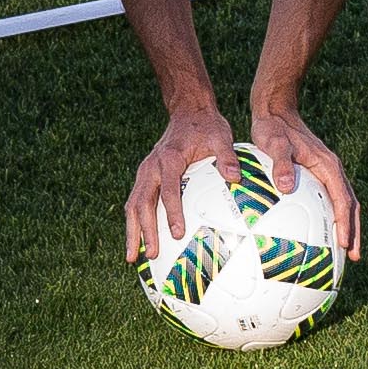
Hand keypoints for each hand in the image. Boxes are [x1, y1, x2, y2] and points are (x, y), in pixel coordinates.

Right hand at [125, 103, 237, 262]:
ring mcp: (145, 172)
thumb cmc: (207, 126)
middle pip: (142, 203)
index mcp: (170, 159)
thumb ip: (227, 157)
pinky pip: (136, 202)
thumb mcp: (221, 136)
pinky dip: (134, 223)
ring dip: (133, 231)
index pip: (168, 190)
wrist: (188, 111)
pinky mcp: (145, 177)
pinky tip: (138, 243)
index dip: (172, 213)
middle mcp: (152, 167)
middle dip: (145, 230)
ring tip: (131, 257)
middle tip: (152, 254)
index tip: (177, 234)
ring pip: (133, 205)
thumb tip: (236, 177)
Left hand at [246, 104, 360, 261]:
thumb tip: (286, 186)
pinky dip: (334, 216)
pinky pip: (331, 198)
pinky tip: (322, 231)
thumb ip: (281, 163)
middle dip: (354, 231)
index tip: (345, 244)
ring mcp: (327, 172)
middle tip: (353, 257)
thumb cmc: (273, 127)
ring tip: (345, 250)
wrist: (276, 111)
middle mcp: (332, 170)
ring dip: (347, 226)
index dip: (345, 224)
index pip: (342, 200)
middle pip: (350, 205)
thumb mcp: (274, 143)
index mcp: (327, 166)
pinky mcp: (318, 173)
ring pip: (344, 202)